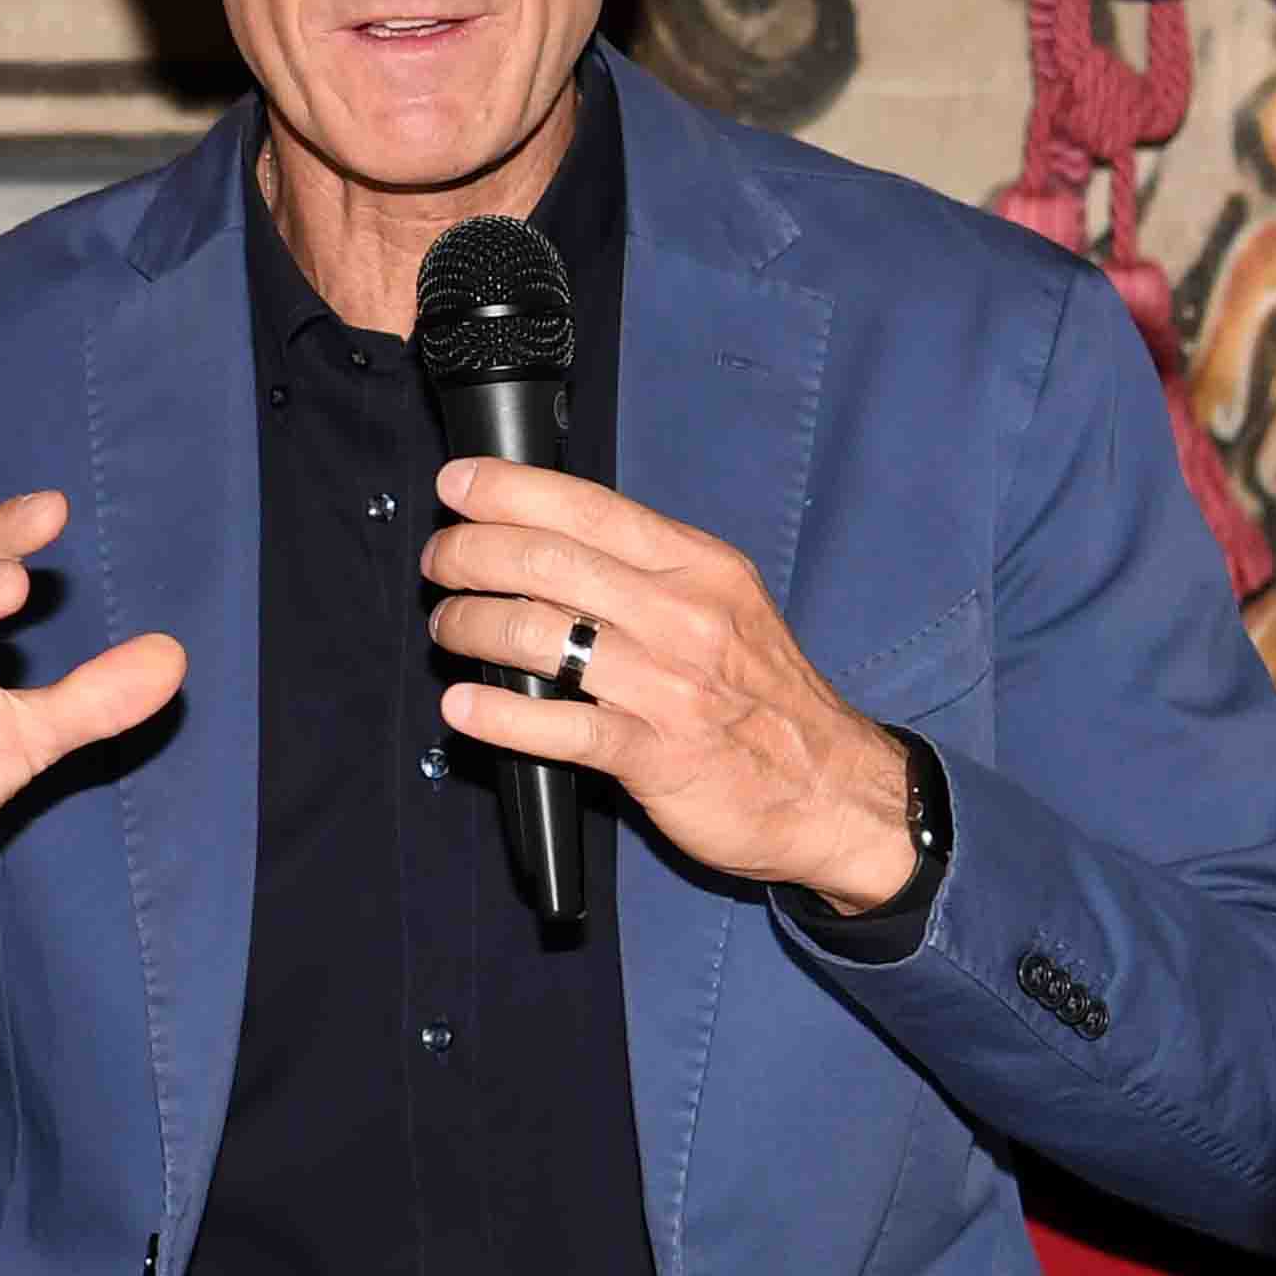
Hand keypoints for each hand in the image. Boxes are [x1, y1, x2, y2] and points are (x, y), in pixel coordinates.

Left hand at [421, 459, 915, 910]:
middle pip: (544, 561)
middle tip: (438, 564)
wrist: (837, 789)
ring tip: (447, 629)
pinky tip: (464, 707)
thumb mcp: (724, 604)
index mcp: (697, 566)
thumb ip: (645, 570)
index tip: (456, 485)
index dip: (506, 490)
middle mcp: (683, 614)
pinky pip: (559, 725)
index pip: (585, 505)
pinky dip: (498, 714)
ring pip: (537, 635)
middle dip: (468, 554)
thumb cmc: (766, 696)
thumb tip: (549, 538)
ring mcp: (670, 685)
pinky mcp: (658, 753)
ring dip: (469, 626)